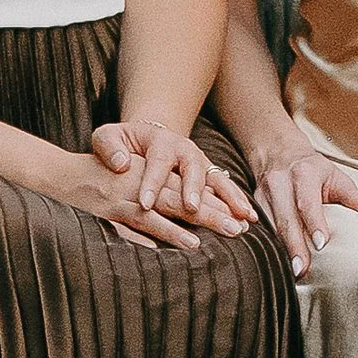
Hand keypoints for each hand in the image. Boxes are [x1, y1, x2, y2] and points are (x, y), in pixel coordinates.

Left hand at [90, 118, 253, 243]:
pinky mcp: (208, 176)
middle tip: (192, 209)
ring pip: (215, 180)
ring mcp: (200, 163)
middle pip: (193, 169)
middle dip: (193, 190)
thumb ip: (108, 147)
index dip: (151, 182)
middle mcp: (185, 150)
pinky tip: (250, 220)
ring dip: (228, 199)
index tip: (145, 204)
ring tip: (238, 217)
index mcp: (160, 141)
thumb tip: (120, 163)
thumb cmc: (123, 142)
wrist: (148, 137)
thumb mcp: (108, 137)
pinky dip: (237, 203)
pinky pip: (225, 190)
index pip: (156, 163)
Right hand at [246, 140, 357, 277]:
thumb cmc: (312, 170)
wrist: (279, 153)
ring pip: (270, 226)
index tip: (322, 243)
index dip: (315, 223)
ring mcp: (263, 194)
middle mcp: (280, 182)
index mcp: (303, 173)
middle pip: (286, 218)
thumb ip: (351, 195)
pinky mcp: (253, 205)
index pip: (308, 201)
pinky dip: (270, 246)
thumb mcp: (334, 175)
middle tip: (302, 270)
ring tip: (291, 271)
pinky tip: (277, 263)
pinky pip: (260, 228)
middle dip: (294, 246)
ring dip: (280, 250)